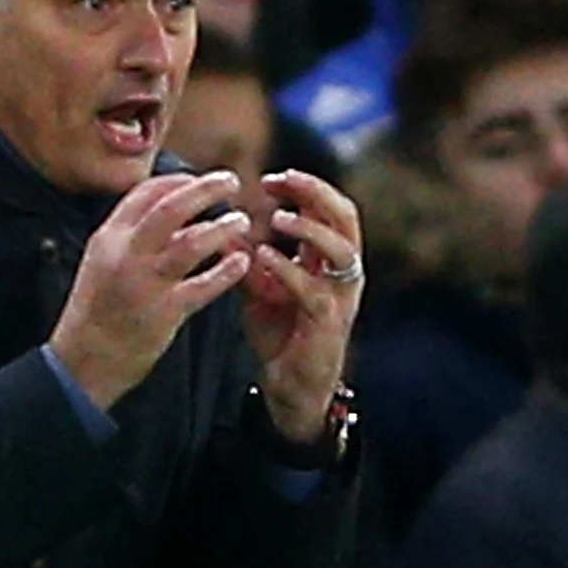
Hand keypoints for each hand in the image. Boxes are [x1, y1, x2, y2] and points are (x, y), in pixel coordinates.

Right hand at [45, 167, 255, 410]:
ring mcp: (146, 283)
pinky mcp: (165, 312)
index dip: (178, 181)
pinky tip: (242, 262)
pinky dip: (227, 271)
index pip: (145, 194)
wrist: (82, 362)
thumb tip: (170, 212)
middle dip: (206, 189)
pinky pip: (204, 286)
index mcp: (108, 238)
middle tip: (232, 181)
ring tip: (241, 221)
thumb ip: (130, 237)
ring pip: (192, 242)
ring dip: (223, 228)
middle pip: (172, 208)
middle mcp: (126, 254)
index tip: (199, 179)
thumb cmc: (96, 311)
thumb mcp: (101, 263)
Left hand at [237, 168, 365, 442]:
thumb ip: (247, 260)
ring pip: (340, 250)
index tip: (270, 179)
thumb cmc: (281, 336)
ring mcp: (340, 298)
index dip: (306, 187)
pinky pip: (312, 289)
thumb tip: (220, 227)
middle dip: (315, 192)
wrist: (291, 388)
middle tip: (280, 180)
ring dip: (308, 228)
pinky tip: (262, 256)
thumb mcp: (261, 290)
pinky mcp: (327, 323)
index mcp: (331, 261)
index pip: (331, 209)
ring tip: (275, 218)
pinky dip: (287, 268)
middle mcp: (343, 274)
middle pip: (346, 217)